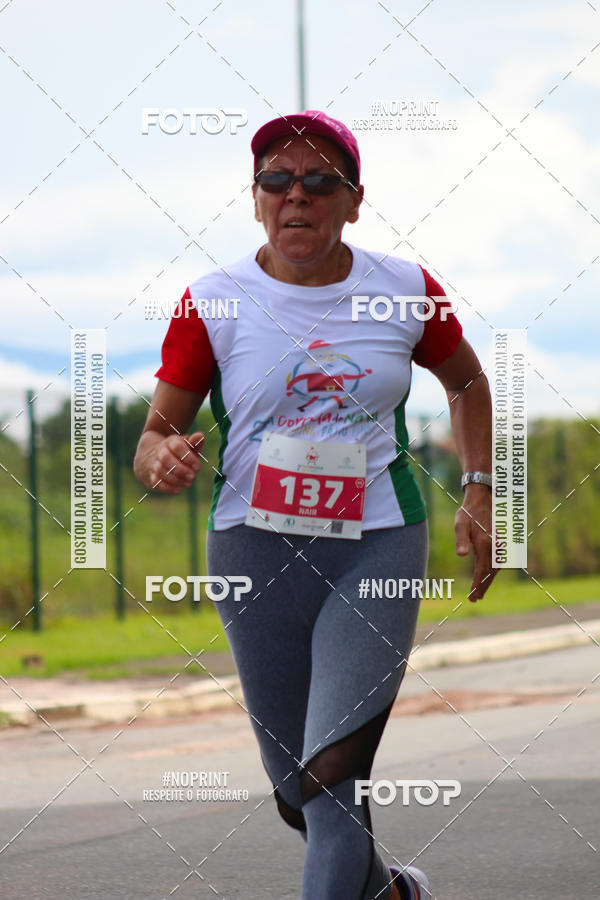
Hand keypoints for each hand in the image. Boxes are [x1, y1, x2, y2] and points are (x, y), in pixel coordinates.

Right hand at [138, 431, 203, 493]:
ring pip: (160, 471)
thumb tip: (200, 435)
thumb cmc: (178, 452)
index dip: (188, 457)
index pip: (177, 446)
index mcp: (171, 442)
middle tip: (192, 476)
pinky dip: (167, 487)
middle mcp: (160, 452)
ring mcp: (154, 464)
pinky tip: (178, 490)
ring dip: (175, 479)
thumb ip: (194, 443)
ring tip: (188, 483)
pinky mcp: (151, 476)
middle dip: (180, 469)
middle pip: (166, 458)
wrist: (155, 455)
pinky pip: (156, 482)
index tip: (198, 467)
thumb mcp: (187, 446)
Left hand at [454, 484, 497, 601]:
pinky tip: (488, 576)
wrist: (483, 499)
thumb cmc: (469, 512)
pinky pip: (499, 561)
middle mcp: (495, 546)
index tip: (473, 597)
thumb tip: (461, 554)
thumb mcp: (460, 523)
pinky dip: (494, 571)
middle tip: (476, 599)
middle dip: (483, 586)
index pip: (481, 570)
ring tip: (481, 592)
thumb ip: (461, 539)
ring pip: (496, 568)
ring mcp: (501, 544)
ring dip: (489, 580)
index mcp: (485, 543)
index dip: (477, 585)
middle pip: (490, 572)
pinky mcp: (502, 542)